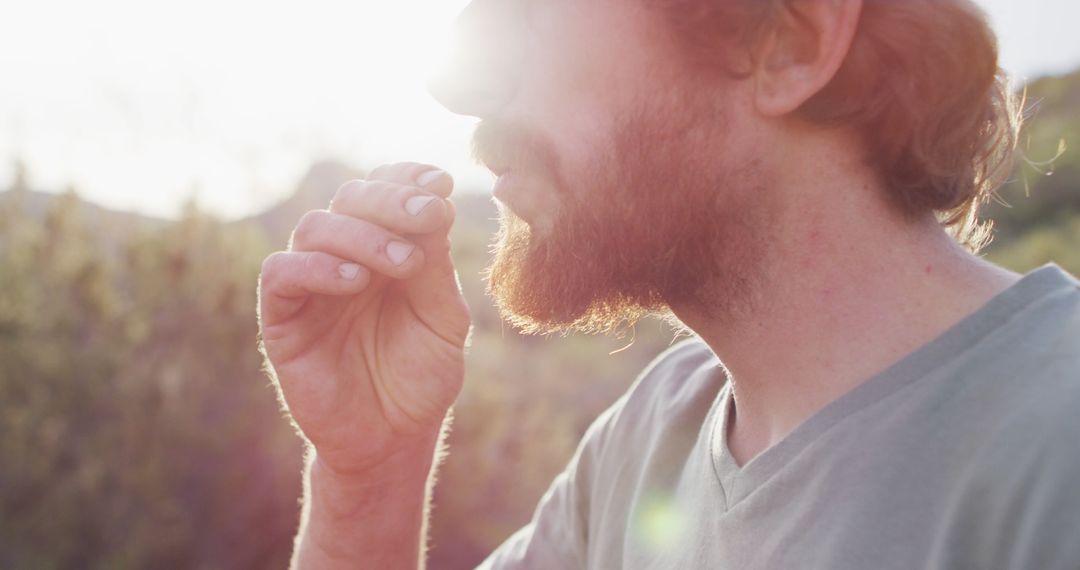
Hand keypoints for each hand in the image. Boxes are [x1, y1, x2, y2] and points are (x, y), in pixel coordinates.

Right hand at [258, 162, 469, 474]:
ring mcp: (310, 285)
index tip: (439, 183)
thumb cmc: (421, 376)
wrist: (394, 438)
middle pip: (349, 199)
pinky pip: (281, 274)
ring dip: (363, 235)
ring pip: (316, 228)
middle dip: (391, 200)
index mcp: (384, 248)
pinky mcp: (281, 318)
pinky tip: (356, 282)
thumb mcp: (443, 318)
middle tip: (429, 214)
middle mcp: (344, 257)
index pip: (384, 192)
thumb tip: (434, 204)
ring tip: (404, 263)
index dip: (406, 179)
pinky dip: (317, 267)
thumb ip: (435, 266)